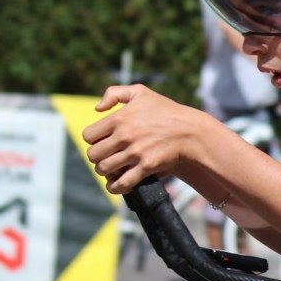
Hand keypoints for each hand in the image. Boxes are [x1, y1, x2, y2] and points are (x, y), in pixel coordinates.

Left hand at [82, 84, 210, 195]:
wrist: (191, 132)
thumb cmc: (166, 111)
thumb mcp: (140, 92)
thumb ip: (114, 93)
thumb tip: (97, 109)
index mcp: (119, 118)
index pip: (88, 136)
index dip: (93, 141)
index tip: (102, 142)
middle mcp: (124, 136)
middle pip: (93, 155)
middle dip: (97, 158)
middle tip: (106, 158)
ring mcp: (135, 153)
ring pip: (104, 169)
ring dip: (105, 172)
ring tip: (112, 170)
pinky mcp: (147, 167)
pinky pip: (122, 183)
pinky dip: (116, 187)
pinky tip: (117, 185)